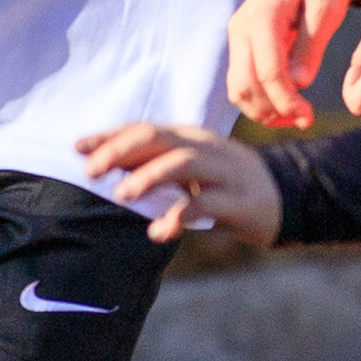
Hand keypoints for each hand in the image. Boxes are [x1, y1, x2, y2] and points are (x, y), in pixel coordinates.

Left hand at [79, 119, 282, 248]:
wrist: (284, 196)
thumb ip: (153, 166)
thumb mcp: (188, 171)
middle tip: (90, 172)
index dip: (109, 136)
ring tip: (122, 195)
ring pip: (182, 162)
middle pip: (157, 138)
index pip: (143, 129)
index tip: (77, 148)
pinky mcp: (238, 200)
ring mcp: (223, 171)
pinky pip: (206, 205)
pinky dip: (180, 216)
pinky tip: (159, 232)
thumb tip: (105, 168)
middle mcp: (204, 147)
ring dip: (149, 176)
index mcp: (188, 137)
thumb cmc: (223, 185)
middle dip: (120, 151)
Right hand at [226, 0, 352, 128]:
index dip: (286, 100)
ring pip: (237, 88)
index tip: (308, 118)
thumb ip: (311, 44)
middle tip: (304, 121)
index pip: (268, 70)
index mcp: (263, 16)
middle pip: (245, 84)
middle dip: (273, 110)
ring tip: (293, 118)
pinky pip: (240, 81)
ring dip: (262, 110)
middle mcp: (241, 28)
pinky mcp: (240, 45)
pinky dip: (257, 100)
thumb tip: (300, 82)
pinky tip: (282, 106)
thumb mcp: (326, 8)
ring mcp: (237, 37)